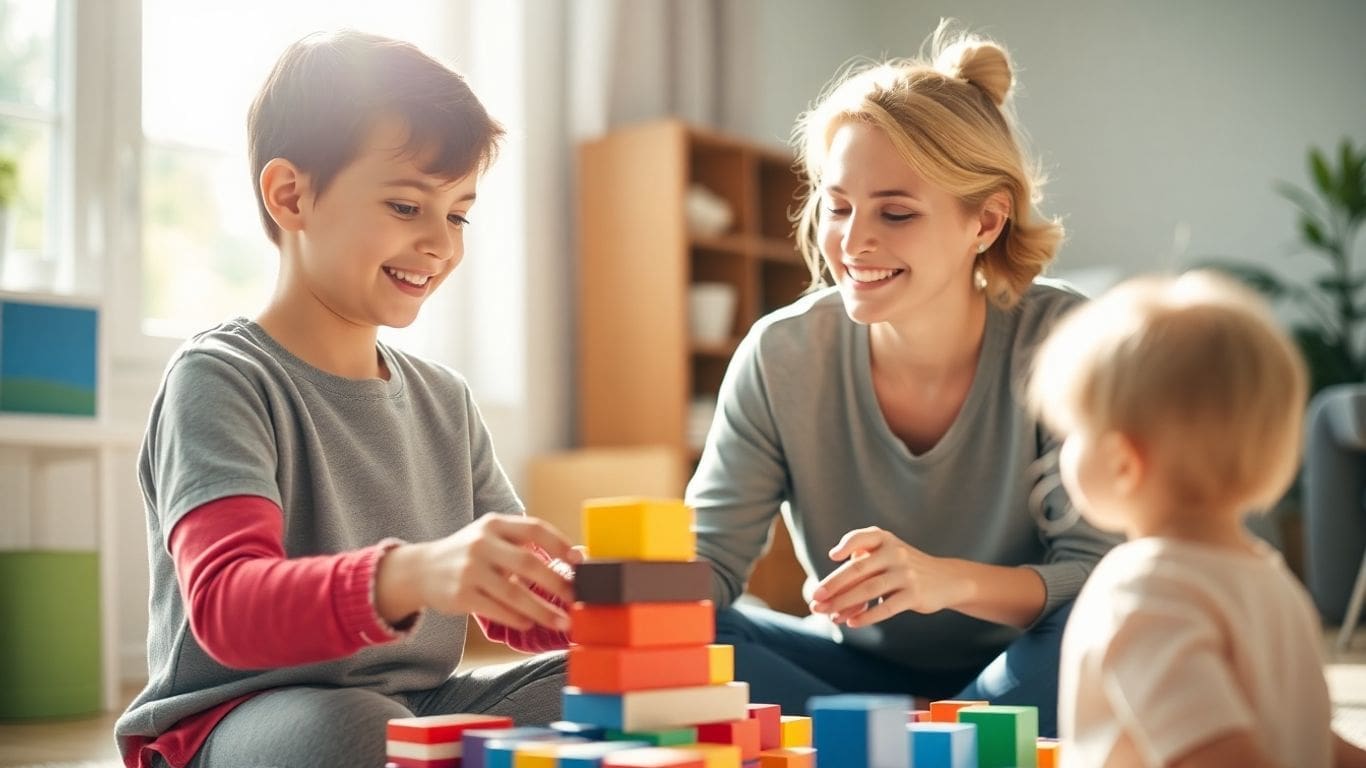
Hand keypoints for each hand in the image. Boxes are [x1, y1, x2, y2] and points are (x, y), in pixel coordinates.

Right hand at [377, 513, 575, 630]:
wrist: (420, 570)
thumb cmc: (470, 554)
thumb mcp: (492, 538)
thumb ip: (525, 544)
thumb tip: (576, 558)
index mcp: (495, 524)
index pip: (534, 529)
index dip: (560, 544)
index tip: (580, 562)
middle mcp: (482, 544)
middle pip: (528, 564)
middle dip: (557, 583)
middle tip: (577, 598)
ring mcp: (469, 570)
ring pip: (514, 594)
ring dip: (542, 611)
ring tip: (563, 621)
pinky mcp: (461, 596)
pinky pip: (497, 610)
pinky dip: (517, 619)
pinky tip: (530, 624)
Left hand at [808, 526, 971, 627]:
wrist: (947, 580)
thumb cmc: (905, 569)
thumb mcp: (887, 557)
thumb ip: (862, 566)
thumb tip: (832, 597)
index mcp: (885, 540)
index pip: (862, 537)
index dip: (847, 544)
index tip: (832, 556)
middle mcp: (895, 553)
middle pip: (858, 569)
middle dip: (833, 586)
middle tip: (815, 599)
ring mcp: (905, 574)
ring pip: (868, 590)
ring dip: (844, 604)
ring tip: (829, 616)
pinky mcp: (914, 594)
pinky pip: (886, 607)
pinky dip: (867, 616)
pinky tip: (852, 623)